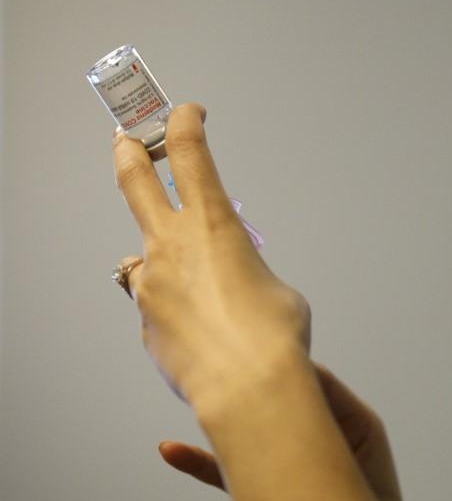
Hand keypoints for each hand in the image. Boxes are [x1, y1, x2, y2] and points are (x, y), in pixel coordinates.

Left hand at [112, 103, 309, 405]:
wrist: (247, 387)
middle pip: (133, 179)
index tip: (188, 113)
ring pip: (144, 257)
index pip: (189, 152)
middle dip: (128, 151)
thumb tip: (232, 282)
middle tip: (126, 139)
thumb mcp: (276, 288)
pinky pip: (154, 305)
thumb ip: (247, 270)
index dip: (185, 122)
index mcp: (214, 224)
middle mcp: (171, 246)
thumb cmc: (273, 337)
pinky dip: (173, 310)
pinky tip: (201, 331)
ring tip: (198, 290)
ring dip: (163, 262)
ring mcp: (151, 284)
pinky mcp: (145, 322)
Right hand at [158, 361, 428, 500]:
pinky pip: (223, 473)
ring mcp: (280, 464)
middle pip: (264, 403)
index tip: (254, 346)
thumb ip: (332, 400)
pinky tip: (174, 451)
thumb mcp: (363, 432)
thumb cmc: (375, 496)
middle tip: (216, 368)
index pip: (300, 379)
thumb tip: (304, 369)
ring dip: (220, 421)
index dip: (276, 363)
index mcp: (334, 415)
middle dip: (243, 387)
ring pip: (242, 435)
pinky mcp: (262, 492)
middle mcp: (304, 437)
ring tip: (196, 402)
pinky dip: (199, 462)